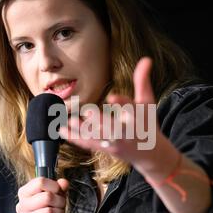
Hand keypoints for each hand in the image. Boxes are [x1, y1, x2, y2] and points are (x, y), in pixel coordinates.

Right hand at [16, 177, 68, 212]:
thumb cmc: (45, 209)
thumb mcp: (53, 195)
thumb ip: (59, 187)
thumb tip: (64, 183)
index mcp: (24, 192)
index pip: (40, 182)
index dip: (54, 186)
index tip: (58, 191)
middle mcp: (21, 205)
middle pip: (47, 197)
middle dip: (60, 201)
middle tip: (61, 205)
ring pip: (48, 212)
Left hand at [59, 57, 161, 176]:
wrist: (150, 153)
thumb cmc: (147, 123)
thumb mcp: (147, 102)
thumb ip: (143, 81)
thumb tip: (146, 58)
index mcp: (138, 119)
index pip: (131, 110)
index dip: (122, 103)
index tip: (111, 97)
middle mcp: (126, 132)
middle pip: (112, 128)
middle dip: (100, 120)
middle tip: (87, 111)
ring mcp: (114, 142)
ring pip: (98, 137)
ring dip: (82, 130)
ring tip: (69, 121)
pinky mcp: (105, 149)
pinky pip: (89, 144)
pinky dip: (75, 138)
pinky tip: (62, 130)